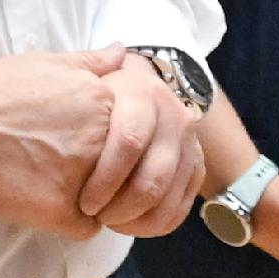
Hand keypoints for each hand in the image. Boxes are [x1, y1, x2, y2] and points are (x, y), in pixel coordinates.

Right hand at [0, 52, 120, 236]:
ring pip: (109, 199)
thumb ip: (90, 62)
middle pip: (124, 167)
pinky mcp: (60, 212)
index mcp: (103, 101)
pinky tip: (43, 204)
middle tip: (63, 164)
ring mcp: (84, 178)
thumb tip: (123, 53)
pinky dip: (70, 221)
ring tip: (52, 184)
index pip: (132, 132)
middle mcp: (101, 139)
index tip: (80, 140)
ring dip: (91, 197)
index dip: (108, 141)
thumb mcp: (44, 63)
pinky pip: (87, 227)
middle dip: (104, 170)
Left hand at [68, 49, 204, 236]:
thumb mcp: (86, 75)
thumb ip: (90, 64)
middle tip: (94, 216)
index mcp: (147, 93)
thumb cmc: (98, 93)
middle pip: (152, 179)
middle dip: (119, 207)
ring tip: (108, 221)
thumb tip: (117, 51)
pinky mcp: (195, 170)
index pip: (130, 142)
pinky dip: (152, 226)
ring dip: (135, 220)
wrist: (135, 96)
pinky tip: (128, 225)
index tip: (83, 201)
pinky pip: (179, 210)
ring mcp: (190, 146)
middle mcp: (176, 117)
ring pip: (167, 199)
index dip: (105, 179)